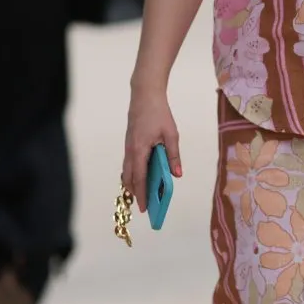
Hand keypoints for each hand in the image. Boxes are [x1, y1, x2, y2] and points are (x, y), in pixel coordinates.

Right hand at [123, 89, 182, 209]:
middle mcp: (130, 150)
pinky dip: (133, 172)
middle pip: (129, 177)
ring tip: (144, 193)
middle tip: (144, 205)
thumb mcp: (171, 134)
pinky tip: (143, 176)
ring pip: (127, 170)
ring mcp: (128, 146)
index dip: (142, 194)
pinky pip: (129, 162)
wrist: (145, 95)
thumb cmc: (159, 113)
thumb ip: (173, 155)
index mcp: (139, 150)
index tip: (144, 208)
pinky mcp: (129, 143)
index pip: (139, 177)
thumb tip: (176, 174)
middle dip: (135, 192)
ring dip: (133, 183)